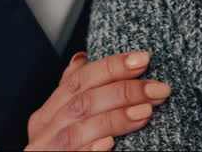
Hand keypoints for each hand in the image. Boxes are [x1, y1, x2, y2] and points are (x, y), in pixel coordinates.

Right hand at [26, 50, 171, 150]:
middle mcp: (43, 132)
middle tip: (158, 89)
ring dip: (115, 118)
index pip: (79, 80)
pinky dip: (91, 149)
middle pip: (83, 102)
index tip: (144, 60)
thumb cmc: (70, 150)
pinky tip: (110, 143)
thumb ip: (74, 95)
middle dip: (124, 91)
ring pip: (78, 130)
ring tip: (146, 111)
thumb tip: (81, 58)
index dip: (112, 66)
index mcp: (47, 114)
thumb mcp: (66, 121)